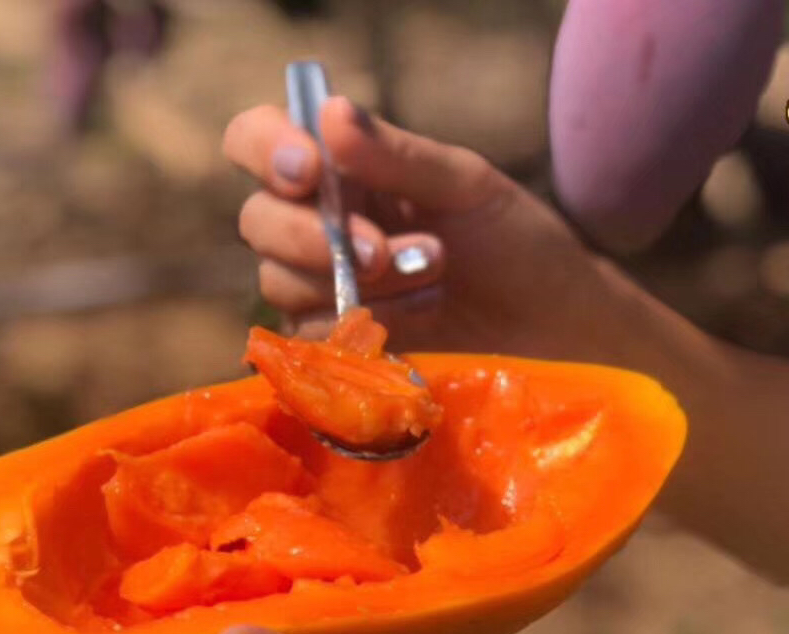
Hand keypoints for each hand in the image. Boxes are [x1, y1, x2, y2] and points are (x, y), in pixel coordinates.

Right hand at [224, 97, 788, 583]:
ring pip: (280, 283)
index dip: (265, 151)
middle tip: (383, 251)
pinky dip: (365, 326)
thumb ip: (396, 155)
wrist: (551, 331)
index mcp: (342, 170)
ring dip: (358, 285)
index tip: (310, 172)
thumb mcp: (465, 187)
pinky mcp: (334, 345)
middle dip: (315, 237)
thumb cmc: (516, 245)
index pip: (257, 141)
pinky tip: (422, 317)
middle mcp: (318, 224)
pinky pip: (310, 337)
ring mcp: (321, 287)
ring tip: (434, 277)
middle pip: (258, 221)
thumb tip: (329, 113)